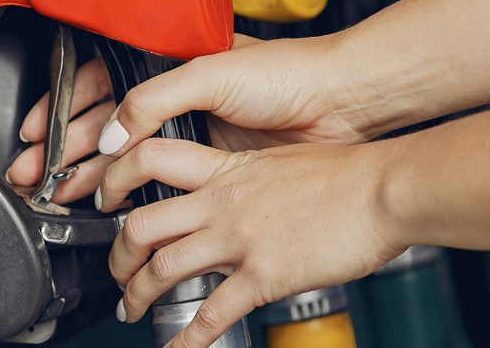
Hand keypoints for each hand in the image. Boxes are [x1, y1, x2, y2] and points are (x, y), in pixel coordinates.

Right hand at [8, 33, 367, 200]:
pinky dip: (129, 189)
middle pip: (105, 121)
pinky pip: (157, 176)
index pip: (101, 80)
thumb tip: (113, 135)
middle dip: (65, 146)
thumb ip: (154, 101)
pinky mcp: (211, 161)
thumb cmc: (287, 73)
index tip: (38, 131)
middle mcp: (177, 94)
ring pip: (126, 152)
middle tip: (35, 172)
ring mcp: (193, 129)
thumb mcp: (211, 73)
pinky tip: (110, 200)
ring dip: (89, 171)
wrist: (338, 104)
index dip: (65, 107)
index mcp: (170, 60)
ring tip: (61, 192)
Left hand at [97, 139, 404, 347]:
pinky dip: (186, 339)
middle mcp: (222, 200)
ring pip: (162, 267)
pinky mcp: (263, 274)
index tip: (106, 198)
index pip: (150, 159)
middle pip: (141, 224)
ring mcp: (239, 238)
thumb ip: (251, 175)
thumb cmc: (347, 173)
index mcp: (227, 168)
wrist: (383, 189)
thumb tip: (240, 190)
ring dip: (137, 295)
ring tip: (133, 310)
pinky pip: (210, 312)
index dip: (115, 179)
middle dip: (118, 254)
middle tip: (118, 270)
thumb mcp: (283, 160)